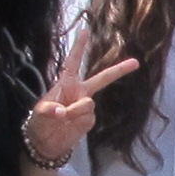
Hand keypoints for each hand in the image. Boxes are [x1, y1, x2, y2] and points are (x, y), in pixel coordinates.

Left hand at [26, 39, 139, 167]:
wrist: (46, 144)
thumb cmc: (39, 123)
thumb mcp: (39, 113)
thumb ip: (50, 109)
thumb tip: (63, 112)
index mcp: (65, 84)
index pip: (72, 62)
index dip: (79, 47)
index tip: (85, 31)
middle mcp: (79, 92)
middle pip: (101, 79)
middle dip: (118, 70)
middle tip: (136, 62)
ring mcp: (85, 106)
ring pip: (89, 104)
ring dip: (75, 111)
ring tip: (63, 119)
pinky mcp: (89, 120)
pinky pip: (89, 118)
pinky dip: (78, 122)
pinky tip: (70, 126)